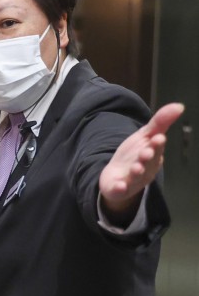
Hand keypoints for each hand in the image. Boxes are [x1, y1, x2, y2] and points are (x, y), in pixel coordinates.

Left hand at [99, 102, 183, 221]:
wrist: (116, 176)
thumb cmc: (135, 155)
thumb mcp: (145, 136)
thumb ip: (160, 122)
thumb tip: (179, 105)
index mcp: (153, 155)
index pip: (156, 148)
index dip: (157, 144)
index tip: (158, 137)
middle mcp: (145, 168)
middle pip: (147, 163)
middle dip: (147, 157)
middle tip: (146, 151)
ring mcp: (132, 180)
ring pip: (136, 177)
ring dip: (136, 172)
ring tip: (136, 167)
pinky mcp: (118, 188)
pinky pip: (120, 190)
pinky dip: (120, 188)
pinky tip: (119, 186)